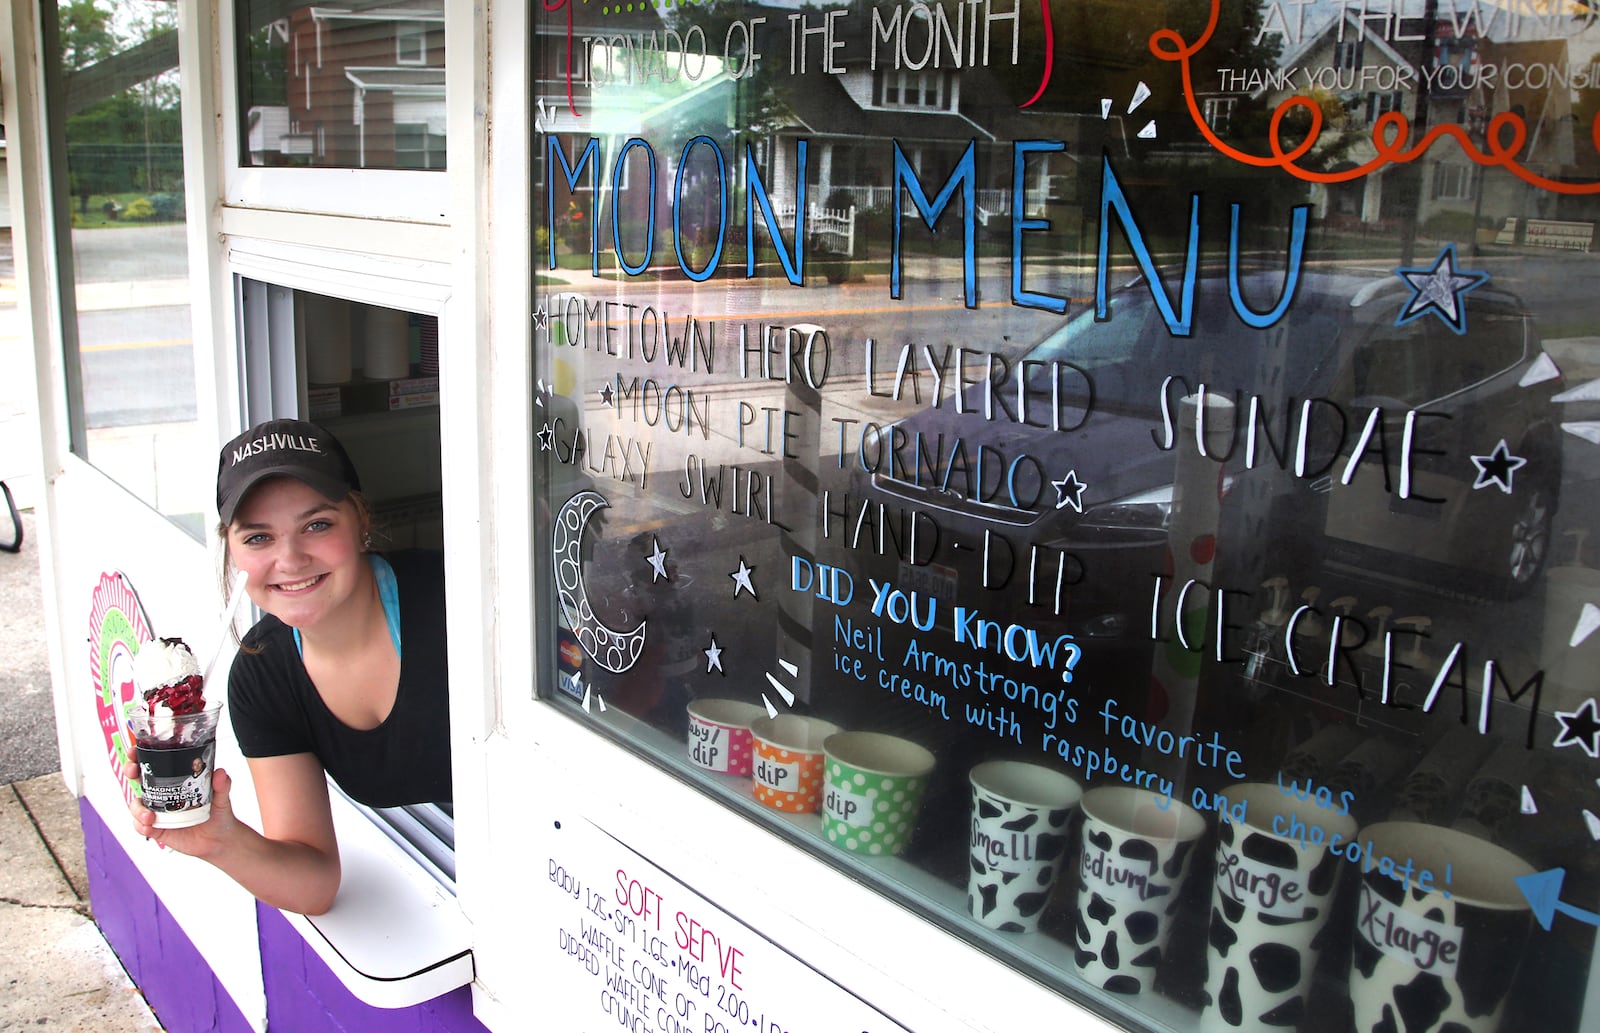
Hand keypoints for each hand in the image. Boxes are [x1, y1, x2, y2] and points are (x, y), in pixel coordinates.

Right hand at [124, 764, 238, 860]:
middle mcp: (163, 794)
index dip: (140, 756)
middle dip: (130, 772)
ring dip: (137, 809)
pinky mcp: (157, 828)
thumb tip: (220, 773)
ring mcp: (157, 811)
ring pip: (136, 805)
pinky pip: (141, 826)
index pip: (154, 764)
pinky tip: (149, 827)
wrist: (219, 839)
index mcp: (175, 781)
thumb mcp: (222, 797)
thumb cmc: (218, 813)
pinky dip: (141, 826)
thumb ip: (222, 785)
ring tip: (150, 816)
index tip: (134, 750)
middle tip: (133, 771)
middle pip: (138, 779)